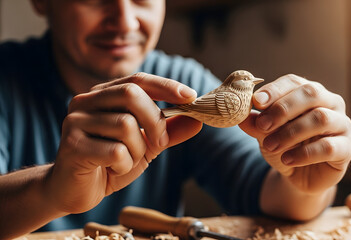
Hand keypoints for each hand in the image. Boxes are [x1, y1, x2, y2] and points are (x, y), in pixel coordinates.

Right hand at [46, 73, 202, 213]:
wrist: (75, 190)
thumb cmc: (110, 162)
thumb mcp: (146, 144)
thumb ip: (169, 131)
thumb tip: (197, 121)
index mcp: (104, 95)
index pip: (138, 80)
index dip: (166, 86)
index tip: (191, 96)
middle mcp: (86, 101)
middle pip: (131, 94)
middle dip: (155, 119)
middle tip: (160, 141)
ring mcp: (75, 121)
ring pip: (126, 125)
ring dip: (138, 149)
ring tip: (127, 160)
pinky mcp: (72, 145)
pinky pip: (116, 152)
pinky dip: (125, 165)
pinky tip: (114, 170)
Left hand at [240, 74, 350, 193]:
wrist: (299, 176)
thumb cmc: (284, 146)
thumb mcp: (265, 134)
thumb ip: (255, 123)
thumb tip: (239, 116)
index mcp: (310, 92)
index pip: (294, 82)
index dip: (275, 89)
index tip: (256, 102)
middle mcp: (330, 103)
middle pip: (311, 94)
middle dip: (283, 108)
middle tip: (262, 125)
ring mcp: (342, 124)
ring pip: (320, 119)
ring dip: (290, 133)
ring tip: (270, 146)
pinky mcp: (347, 148)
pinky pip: (328, 147)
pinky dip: (304, 153)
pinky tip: (287, 160)